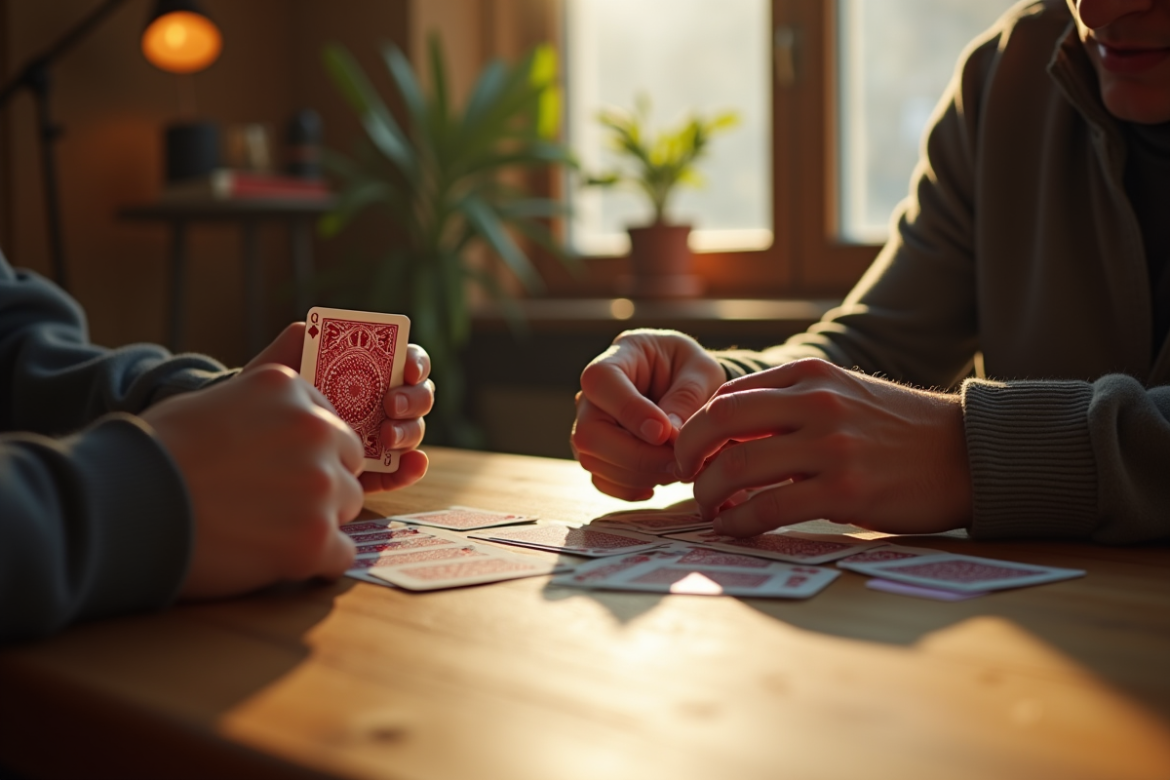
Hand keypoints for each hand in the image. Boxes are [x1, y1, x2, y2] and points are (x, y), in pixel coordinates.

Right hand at [142, 365, 364, 598]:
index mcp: (290, 388)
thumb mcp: (216, 400)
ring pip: (347, 507)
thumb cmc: (158, 453)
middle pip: (346, 465)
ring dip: (317, 522)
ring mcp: (319, 486)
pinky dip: (317, 562)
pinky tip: (280, 560)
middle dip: (319, 485)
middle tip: (272, 504)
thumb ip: (266, 407)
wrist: (123, 504)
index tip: (278, 470)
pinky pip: (342, 554)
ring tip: (265, 531)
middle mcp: (315, 430)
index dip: (308, 453)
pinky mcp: (313, 539)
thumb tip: (295, 400)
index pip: (330, 424)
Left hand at [245, 323, 433, 492]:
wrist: (253, 443)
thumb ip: (299, 338)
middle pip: (420, 395)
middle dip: (414, 398)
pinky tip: (411, 463)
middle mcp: (384, 403)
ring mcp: (383, 438)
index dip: (416, 362)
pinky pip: (403, 472)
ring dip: (410, 431)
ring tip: (388, 437)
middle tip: (390, 404)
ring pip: (415, 431)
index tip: (408, 369)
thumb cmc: (273, 395)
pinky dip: (413, 468)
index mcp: (371, 371)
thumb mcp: (280, 363)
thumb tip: (320, 329)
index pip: (407, 361)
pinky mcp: (376, 472)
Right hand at [571, 329, 725, 500]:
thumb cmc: (692, 371)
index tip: (664, 433)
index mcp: (618, 357)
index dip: (629, 411)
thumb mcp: (701, 372)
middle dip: (637, 456)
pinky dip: (632, 488)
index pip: (601, 381)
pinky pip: (601, 480)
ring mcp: (590, 426)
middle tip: (679, 462)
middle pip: (589, 432)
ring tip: (677, 467)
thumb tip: (667, 437)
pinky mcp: (597, 455)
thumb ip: (686, 398)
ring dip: (640, 474)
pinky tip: (659, 480)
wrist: (687, 386)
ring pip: (594, 460)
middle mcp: (592, 394)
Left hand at [674, 358, 971, 535]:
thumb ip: (792, 403)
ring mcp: (830, 447)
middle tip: (685, 479)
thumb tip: (730, 432)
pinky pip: (768, 509)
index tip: (691, 453)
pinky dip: (739, 521)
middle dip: (688, 455)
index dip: (698, 427)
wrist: (968, 453)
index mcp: (812, 374)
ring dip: (707, 495)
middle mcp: (817, 403)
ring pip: (736, 469)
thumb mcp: (845, 393)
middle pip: (720, 423)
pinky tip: (734, 528)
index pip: (729, 394)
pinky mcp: (845, 492)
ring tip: (708, 510)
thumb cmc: (899, 429)